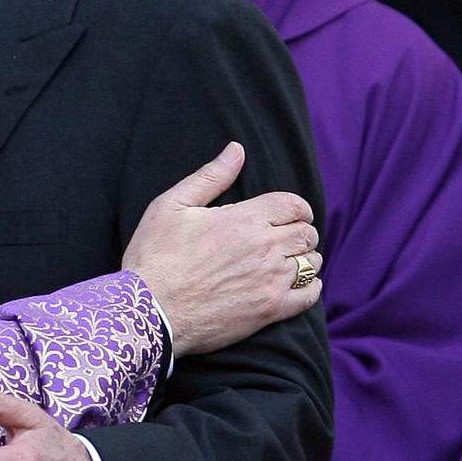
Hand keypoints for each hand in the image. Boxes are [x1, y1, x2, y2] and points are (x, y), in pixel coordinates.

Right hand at [124, 141, 322, 356]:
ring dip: (304, 258)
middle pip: (307, 233)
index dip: (296, 207)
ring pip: (311, 263)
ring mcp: (271, 281)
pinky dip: (309, 287)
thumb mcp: (172, 206)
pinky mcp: (270, 310)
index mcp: (244, 219)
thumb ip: (210, 177)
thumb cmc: (156, 256)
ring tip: (286, 261)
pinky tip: (294, 285)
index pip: (294, 205)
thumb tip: (236, 150)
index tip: (287, 214)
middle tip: (283, 237)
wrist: (149, 310)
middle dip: (300, 231)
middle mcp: (264, 248)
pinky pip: (310, 295)